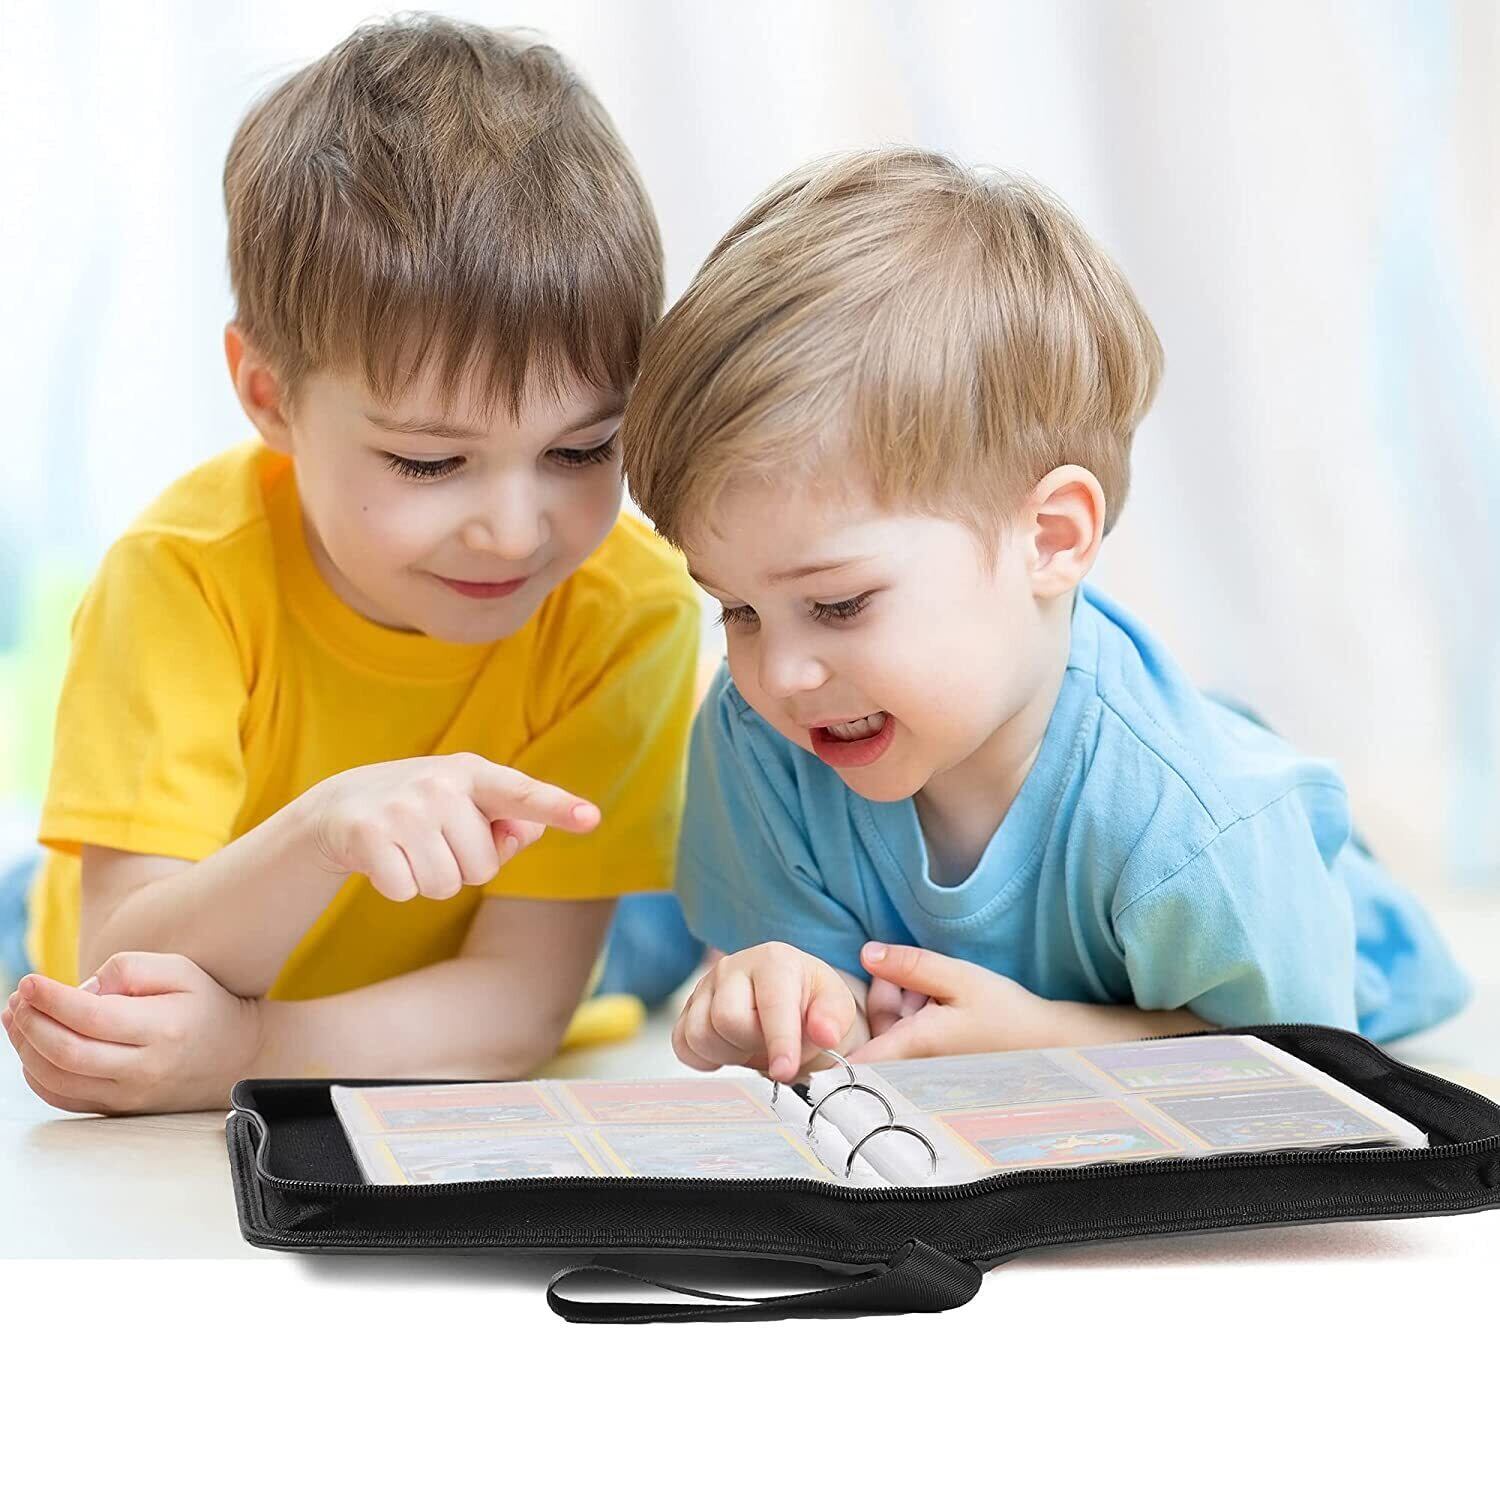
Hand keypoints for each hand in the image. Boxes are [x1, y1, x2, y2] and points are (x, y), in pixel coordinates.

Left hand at [2, 953, 262, 1114]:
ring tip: (17, 1018)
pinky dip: (37, 1075)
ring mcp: (131, 1095)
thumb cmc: (206, 1005)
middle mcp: (145, 1068)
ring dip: (25, 1048)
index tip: (29, 981)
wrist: (238, 1056)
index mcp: (162, 1029)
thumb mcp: (180, 970)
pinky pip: (64, 1099)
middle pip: (66, 1053)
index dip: (51, 999)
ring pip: (58, 1080)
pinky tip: (32, 1048)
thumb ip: (129, 970)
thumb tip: (82, 992)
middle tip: (18, 999)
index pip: (91, 1016)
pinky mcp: (120, 1109)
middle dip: (30, 1024)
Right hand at [305, 751, 599, 901]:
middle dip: (461, 867)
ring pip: (444, 885)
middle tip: (433, 842)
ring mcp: (402, 808)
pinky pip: (406, 891)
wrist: (339, 805)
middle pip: (482, 867)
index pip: (523, 794)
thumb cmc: (425, 810)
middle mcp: (440, 784)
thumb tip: (529, 832)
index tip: (592, 818)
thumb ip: (511, 823)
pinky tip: (384, 859)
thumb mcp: (470, 806)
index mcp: (475, 773)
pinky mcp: (368, 835)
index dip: (558, 808)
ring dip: (429, 880)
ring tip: (410, 850)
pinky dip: (397, 887)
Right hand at [673, 942, 861, 1081]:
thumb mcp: (835, 1007)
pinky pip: (682, 1045)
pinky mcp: (687, 1009)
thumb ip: (833, 1019)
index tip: (785, 1070)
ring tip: (752, 1044)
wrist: (788, 1003)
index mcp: (774, 960)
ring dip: (729, 1053)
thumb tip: (826, 1033)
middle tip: (770, 1044)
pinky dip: (705, 1057)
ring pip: (699, 1035)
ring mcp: (705, 987)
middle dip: (752, 1044)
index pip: (769, 1005)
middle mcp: (733, 966)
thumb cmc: (810, 1003)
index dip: (779, 1043)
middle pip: (727, 1020)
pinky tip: (730, 1048)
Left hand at [845, 943, 1053, 1061]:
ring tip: (936, 991)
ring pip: (891, 1031)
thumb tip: (866, 954)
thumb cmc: (1006, 1014)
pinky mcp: (932, 1067)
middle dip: (886, 996)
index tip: (824, 1027)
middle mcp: (912, 1066)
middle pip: (873, 1029)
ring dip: (904, 1005)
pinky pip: (908, 1039)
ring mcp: (922, 1070)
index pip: (854, 1061)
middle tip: (914, 976)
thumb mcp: (958, 978)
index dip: (831, 1046)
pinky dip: (917, 1018)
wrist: (1045, 1044)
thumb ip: (910, 966)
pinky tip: (942, 1006)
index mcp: (914, 1047)